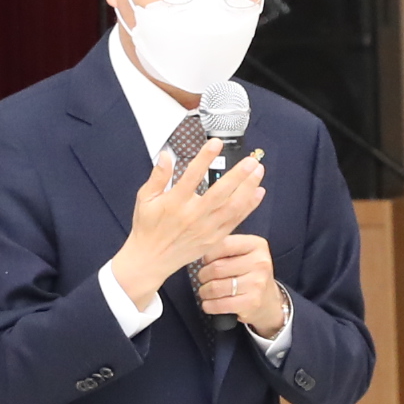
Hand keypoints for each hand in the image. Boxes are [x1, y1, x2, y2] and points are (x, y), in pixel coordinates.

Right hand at [111, 147, 264, 305]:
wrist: (150, 260)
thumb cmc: (147, 228)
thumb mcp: (145, 199)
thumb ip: (158, 176)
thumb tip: (166, 156)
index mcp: (175, 202)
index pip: (192, 175)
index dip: (205, 158)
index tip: (216, 143)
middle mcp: (192, 215)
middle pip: (219, 193)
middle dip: (238, 175)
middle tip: (251, 160)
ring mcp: (206, 228)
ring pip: (232, 206)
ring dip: (247, 188)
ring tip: (258, 171)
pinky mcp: (214, 238)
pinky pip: (235, 220)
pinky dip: (249, 206)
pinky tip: (257, 192)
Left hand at [198, 234, 289, 334]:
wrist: (269, 300)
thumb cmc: (249, 273)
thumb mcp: (245, 253)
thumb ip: (226, 246)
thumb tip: (199, 250)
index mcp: (256, 245)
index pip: (224, 244)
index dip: (208, 254)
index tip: (206, 260)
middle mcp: (260, 263)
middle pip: (217, 267)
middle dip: (203, 275)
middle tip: (204, 278)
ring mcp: (257, 284)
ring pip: (215, 287)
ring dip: (204, 291)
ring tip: (206, 291)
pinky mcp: (251, 303)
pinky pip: (219, 304)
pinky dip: (208, 305)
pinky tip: (209, 303)